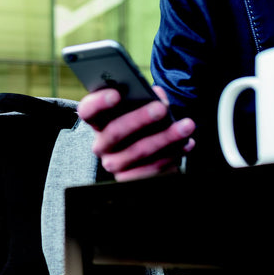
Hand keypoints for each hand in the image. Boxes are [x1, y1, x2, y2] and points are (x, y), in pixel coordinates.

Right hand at [77, 86, 195, 181]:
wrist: (153, 158)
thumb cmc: (147, 126)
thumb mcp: (144, 110)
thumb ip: (147, 98)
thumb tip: (157, 94)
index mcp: (100, 122)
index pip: (88, 111)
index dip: (98, 102)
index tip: (116, 94)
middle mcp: (102, 145)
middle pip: (114, 131)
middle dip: (140, 118)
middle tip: (161, 108)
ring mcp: (115, 164)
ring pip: (138, 151)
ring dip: (165, 137)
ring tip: (186, 126)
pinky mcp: (130, 180)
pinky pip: (151, 169)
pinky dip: (172, 155)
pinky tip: (186, 144)